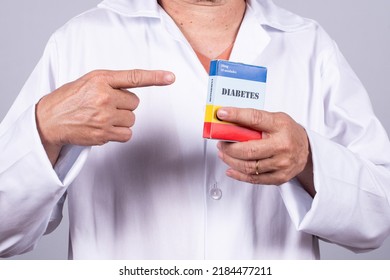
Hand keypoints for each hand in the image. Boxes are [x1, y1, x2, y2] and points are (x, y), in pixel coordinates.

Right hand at [36, 69, 174, 164]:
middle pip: (135, 103)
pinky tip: (105, 128)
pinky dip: (120, 133)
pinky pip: (127, 134)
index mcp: (100, 79)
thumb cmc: (69, 99)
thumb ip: (111, 82)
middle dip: (124, 105)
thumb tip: (134, 87)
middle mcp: (104, 96)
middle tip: (106, 106)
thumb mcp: (88, 81)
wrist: (50, 120)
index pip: (133, 77)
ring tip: (103, 117)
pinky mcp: (104, 133)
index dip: (155, 77)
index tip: (170, 77)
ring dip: (122, 120)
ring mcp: (104, 116)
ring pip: (132, 119)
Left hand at [216, 107, 314, 195]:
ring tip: (224, 154)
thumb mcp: (275, 119)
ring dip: (230, 160)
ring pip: (248, 166)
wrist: (307, 150)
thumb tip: (228, 119)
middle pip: (248, 149)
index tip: (222, 113)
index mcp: (280, 126)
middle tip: (221, 143)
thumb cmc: (287, 132)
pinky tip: (230, 169)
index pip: (255, 119)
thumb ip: (255, 120)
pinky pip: (253, 179)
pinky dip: (238, 175)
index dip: (236, 115)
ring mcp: (281, 164)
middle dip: (229, 147)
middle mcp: (282, 145)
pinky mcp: (279, 177)